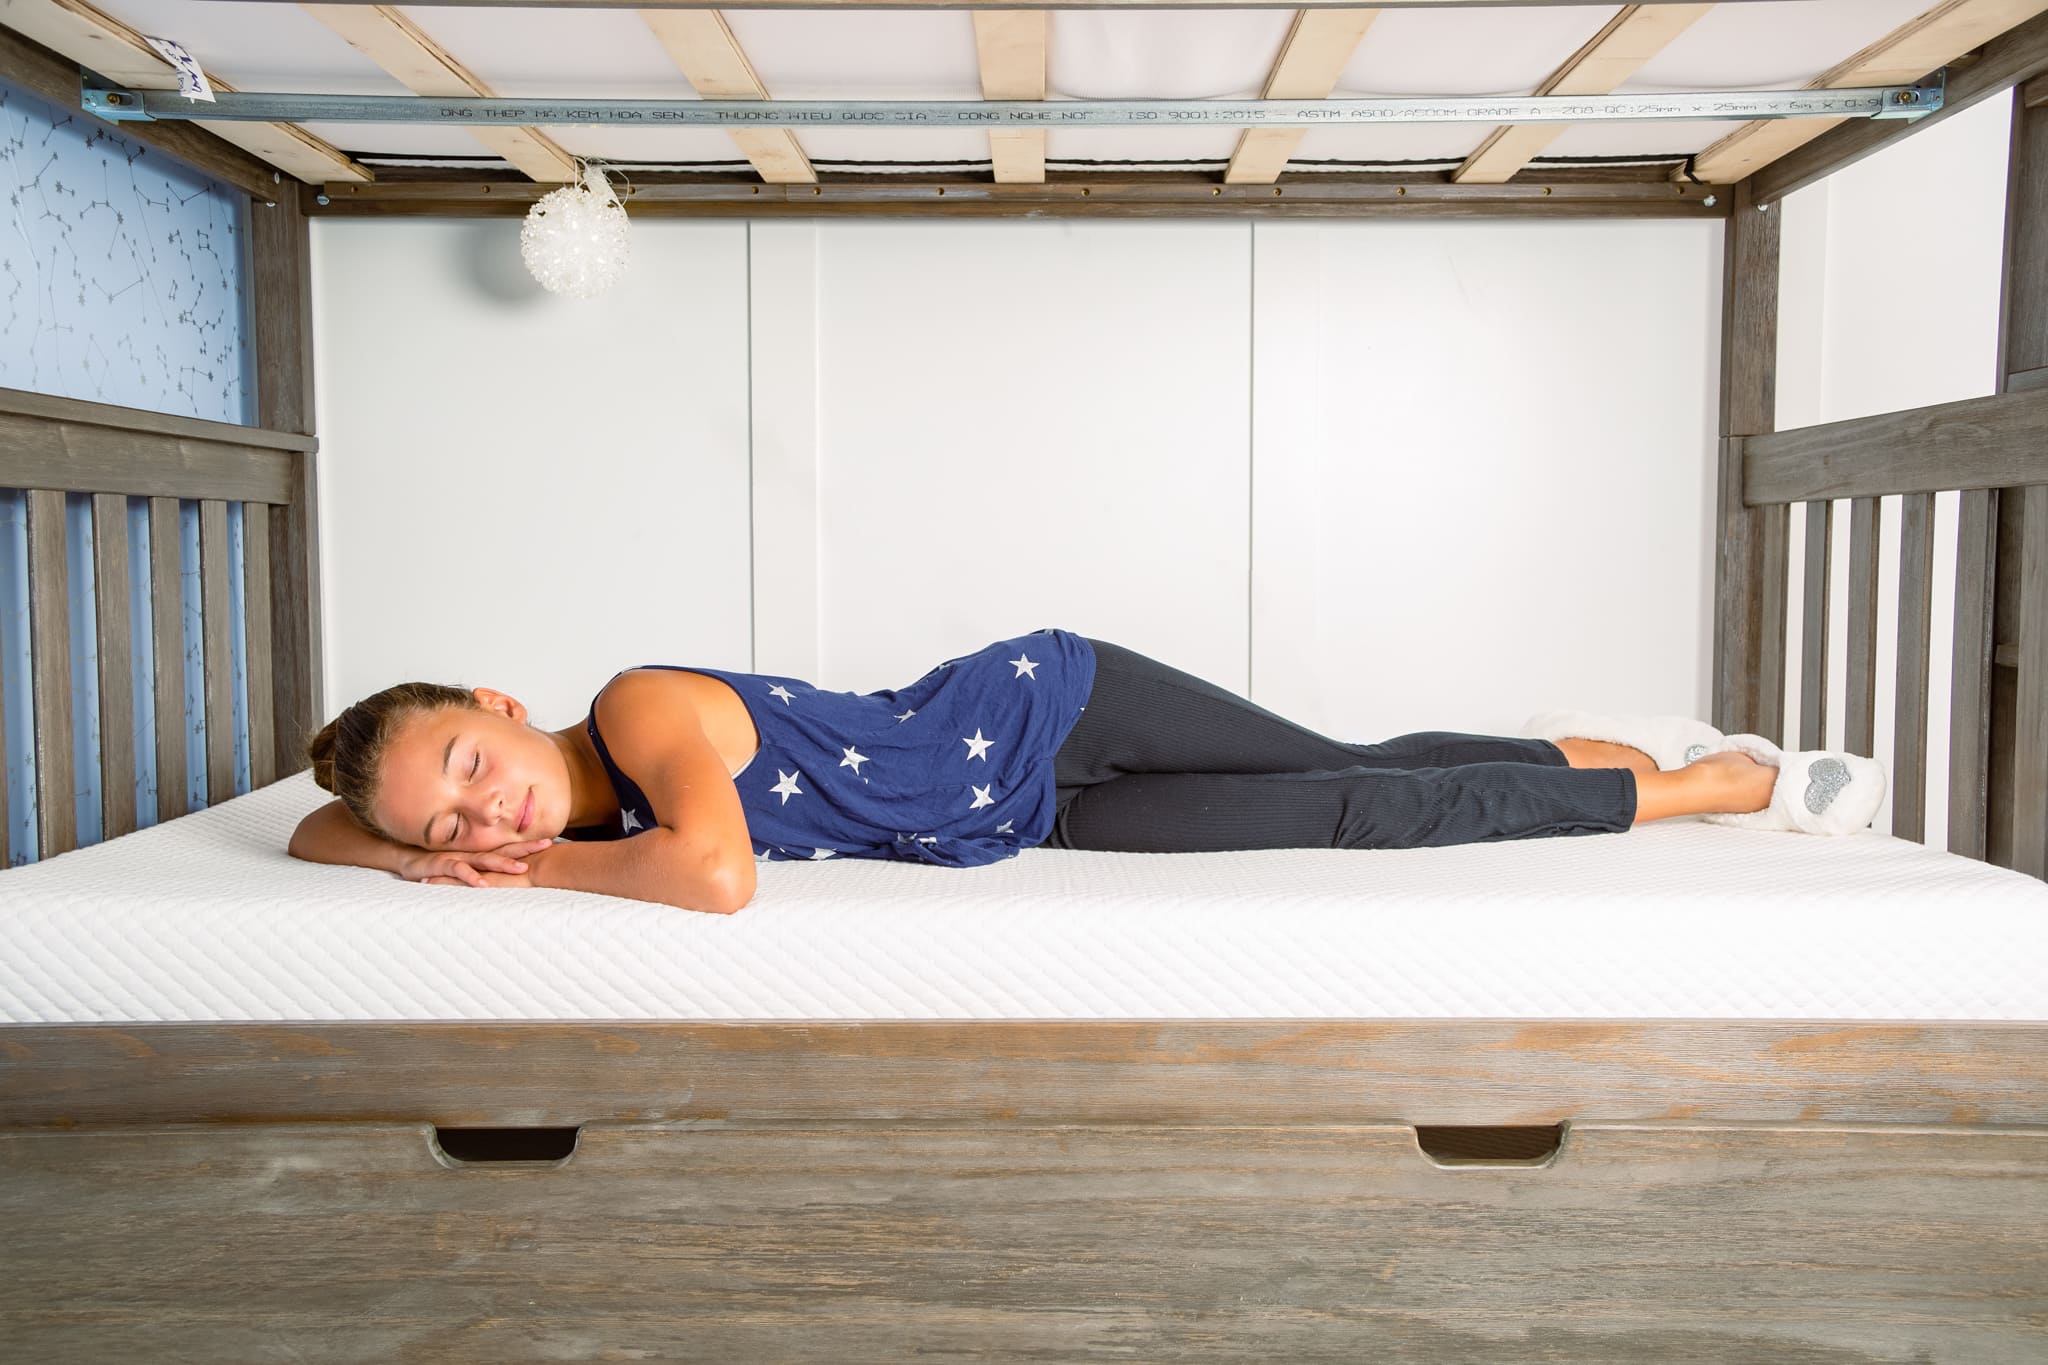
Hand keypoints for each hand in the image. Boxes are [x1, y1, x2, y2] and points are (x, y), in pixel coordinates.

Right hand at [399, 838, 553, 888]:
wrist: (406, 859)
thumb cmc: (438, 864)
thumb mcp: (464, 867)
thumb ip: (482, 870)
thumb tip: (506, 877)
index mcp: (479, 853)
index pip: (508, 848)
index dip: (528, 845)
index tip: (551, 841)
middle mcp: (472, 853)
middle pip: (503, 850)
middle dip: (525, 848)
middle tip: (546, 845)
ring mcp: (458, 857)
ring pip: (484, 859)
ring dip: (503, 864)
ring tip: (522, 869)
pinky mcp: (441, 865)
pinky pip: (458, 871)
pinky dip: (470, 877)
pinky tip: (482, 884)